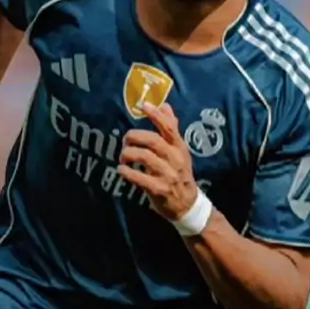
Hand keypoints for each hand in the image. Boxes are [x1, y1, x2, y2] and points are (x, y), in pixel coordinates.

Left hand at [118, 103, 197, 220]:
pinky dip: (127, 172)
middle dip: (135, 137)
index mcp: (179, 147)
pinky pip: (140, 178)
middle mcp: (175, 159)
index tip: (143, 104)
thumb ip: (171, 128)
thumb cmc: (179, 173)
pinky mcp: (160, 189)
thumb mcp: (179, 150)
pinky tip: (122, 170)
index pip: (169, 128)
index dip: (156, 115)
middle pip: (153, 141)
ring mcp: (168, 175)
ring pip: (145, 157)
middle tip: (125, 140)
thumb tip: (165, 105)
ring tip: (123, 157)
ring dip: (129, 154)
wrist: (187, 204)